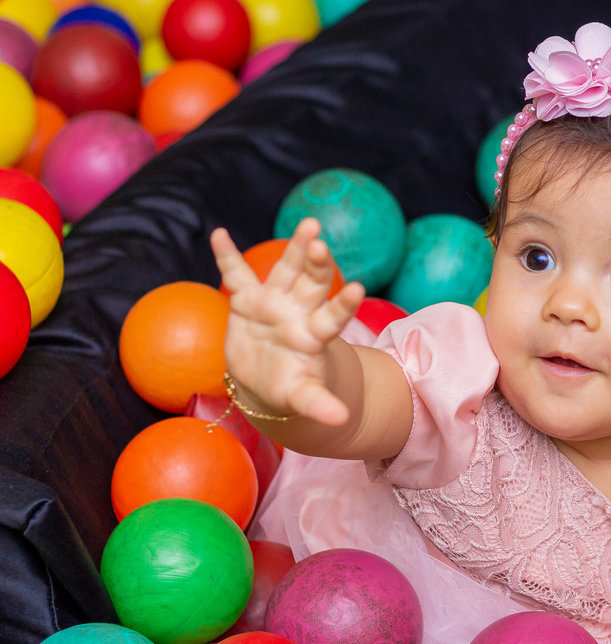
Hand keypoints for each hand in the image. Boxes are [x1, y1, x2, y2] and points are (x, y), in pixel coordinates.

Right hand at [211, 218, 365, 425]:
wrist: (266, 378)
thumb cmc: (291, 386)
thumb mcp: (303, 397)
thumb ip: (319, 404)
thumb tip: (341, 420)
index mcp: (314, 334)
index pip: (333, 317)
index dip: (344, 304)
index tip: (358, 289)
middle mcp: (299, 311)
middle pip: (312, 284)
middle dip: (319, 264)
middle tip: (322, 245)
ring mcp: (275, 302)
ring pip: (287, 270)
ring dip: (296, 248)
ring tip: (310, 224)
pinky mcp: (247, 300)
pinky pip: (235, 275)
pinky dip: (227, 256)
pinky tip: (219, 233)